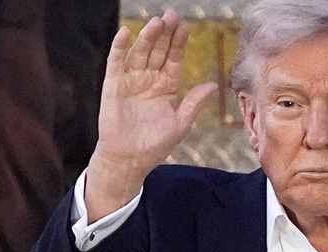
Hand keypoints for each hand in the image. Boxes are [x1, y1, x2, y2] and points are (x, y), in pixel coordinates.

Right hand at [86, 11, 217, 221]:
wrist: (129, 159)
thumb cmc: (155, 144)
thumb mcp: (180, 123)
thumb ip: (194, 103)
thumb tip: (214, 84)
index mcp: (166, 87)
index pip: (174, 59)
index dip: (179, 43)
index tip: (185, 26)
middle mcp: (149, 79)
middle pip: (158, 51)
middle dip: (165, 34)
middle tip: (172, 15)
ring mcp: (130, 80)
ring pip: (140, 53)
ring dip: (147, 37)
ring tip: (157, 22)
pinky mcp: (113, 85)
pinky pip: (116, 62)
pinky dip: (120, 47)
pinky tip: (126, 33)